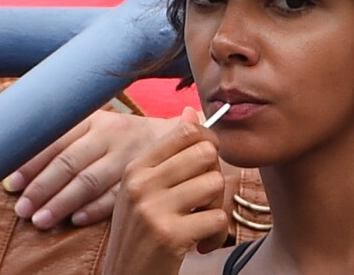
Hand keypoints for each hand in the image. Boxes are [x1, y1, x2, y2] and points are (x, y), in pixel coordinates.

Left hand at [3, 109, 176, 228]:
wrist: (172, 137)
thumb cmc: (119, 133)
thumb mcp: (94, 123)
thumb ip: (63, 137)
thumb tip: (19, 155)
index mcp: (92, 119)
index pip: (55, 140)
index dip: (32, 162)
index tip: (12, 182)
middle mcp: (108, 134)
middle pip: (69, 162)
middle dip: (42, 187)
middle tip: (22, 209)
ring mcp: (126, 156)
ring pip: (89, 181)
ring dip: (62, 202)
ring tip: (40, 220)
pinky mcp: (141, 176)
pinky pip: (115, 195)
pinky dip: (94, 209)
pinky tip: (75, 220)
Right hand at [103, 107, 227, 274]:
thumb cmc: (139, 232)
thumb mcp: (143, 188)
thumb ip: (168, 152)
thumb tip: (191, 110)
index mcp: (136, 167)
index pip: (184, 131)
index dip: (207, 142)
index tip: (207, 162)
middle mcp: (141, 182)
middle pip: (205, 153)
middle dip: (214, 176)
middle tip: (204, 197)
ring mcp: (153, 207)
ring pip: (214, 184)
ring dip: (216, 207)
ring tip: (201, 221)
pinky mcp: (170, 235)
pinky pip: (217, 218)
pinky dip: (217, 234)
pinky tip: (200, 243)